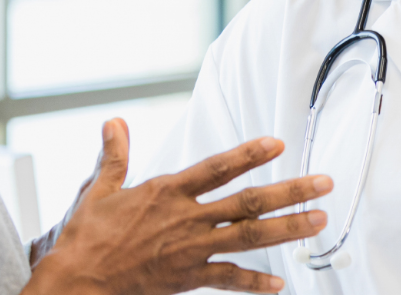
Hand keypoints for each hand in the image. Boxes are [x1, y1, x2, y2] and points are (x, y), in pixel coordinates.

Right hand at [23, 119, 330, 294]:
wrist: (76, 283)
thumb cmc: (85, 239)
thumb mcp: (98, 190)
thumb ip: (114, 155)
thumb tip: (113, 122)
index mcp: (167, 192)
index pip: (217, 167)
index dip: (248, 155)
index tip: (277, 144)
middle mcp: (186, 219)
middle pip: (248, 202)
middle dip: (290, 192)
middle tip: (323, 184)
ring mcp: (191, 250)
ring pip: (250, 238)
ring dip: (287, 229)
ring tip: (318, 221)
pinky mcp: (188, 279)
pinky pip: (229, 280)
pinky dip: (254, 283)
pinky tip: (279, 283)